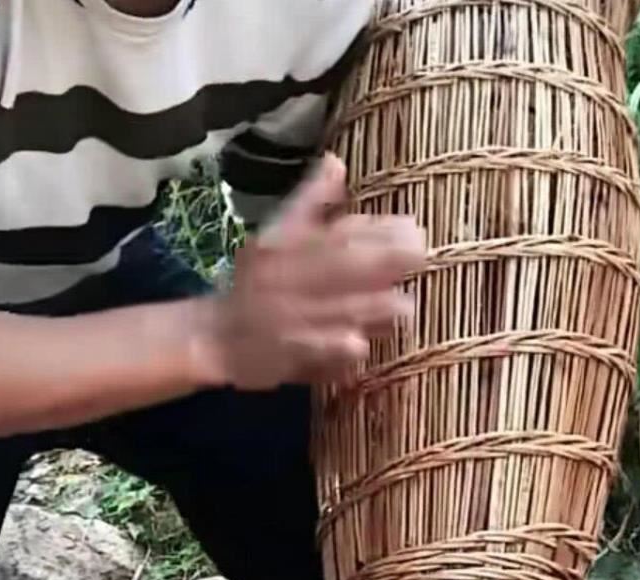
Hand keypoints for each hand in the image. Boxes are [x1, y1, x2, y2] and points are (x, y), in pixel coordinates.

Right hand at [203, 154, 425, 389]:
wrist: (217, 336)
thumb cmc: (253, 282)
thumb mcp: (275, 233)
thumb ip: (310, 202)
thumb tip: (336, 162)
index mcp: (290, 246)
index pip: (339, 230)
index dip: (380, 229)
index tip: (413, 227)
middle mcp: (293, 278)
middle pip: (347, 264)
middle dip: (389, 259)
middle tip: (421, 255)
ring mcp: (294, 319)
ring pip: (343, 312)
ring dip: (377, 307)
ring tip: (404, 305)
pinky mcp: (293, 357)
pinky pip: (326, 353)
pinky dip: (344, 349)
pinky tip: (363, 345)